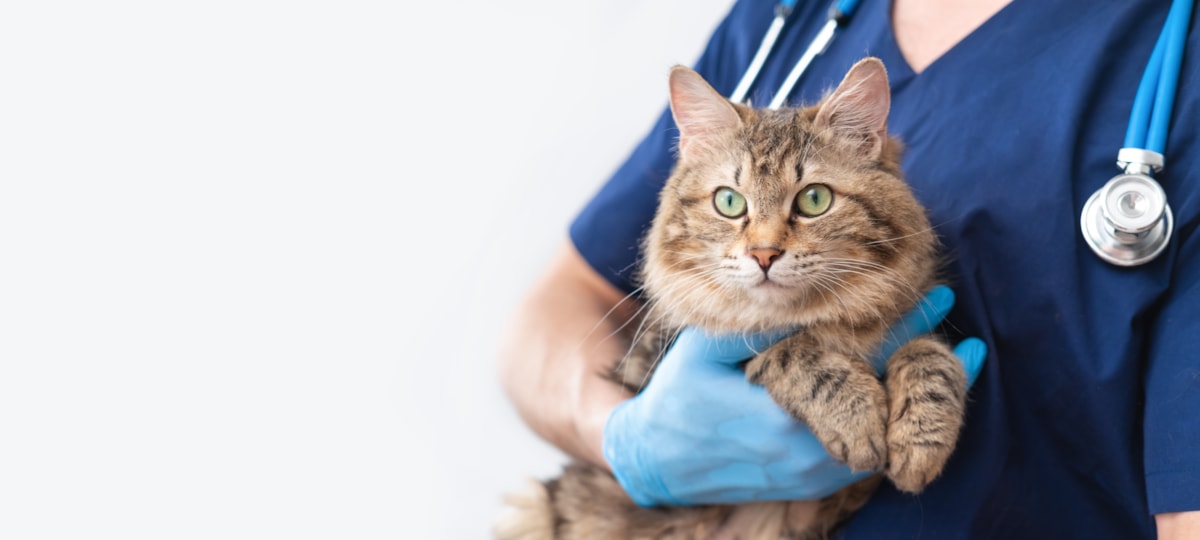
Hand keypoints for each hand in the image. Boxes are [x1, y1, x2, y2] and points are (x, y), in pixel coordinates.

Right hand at [601, 286, 985, 506]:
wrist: (656, 461)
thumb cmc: (676, 398)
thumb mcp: (702, 351)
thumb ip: (752, 328)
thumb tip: (796, 293)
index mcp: (781, 416)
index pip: (858, 368)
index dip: (900, 330)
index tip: (935, 298)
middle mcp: (803, 453)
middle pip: (883, 410)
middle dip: (921, 374)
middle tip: (969, 347)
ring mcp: (809, 476)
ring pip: (882, 443)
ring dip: (911, 408)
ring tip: (951, 372)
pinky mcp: (808, 487)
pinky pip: (863, 462)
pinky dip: (889, 433)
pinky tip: (905, 408)